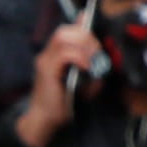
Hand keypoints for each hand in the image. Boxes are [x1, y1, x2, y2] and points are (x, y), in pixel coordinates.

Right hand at [14, 20, 105, 146]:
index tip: (95, 33)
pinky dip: (79, 57)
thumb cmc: (64, 102)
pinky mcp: (47, 70)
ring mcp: (45, 61)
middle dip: (85, 37)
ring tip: (92, 58)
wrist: (46, 119)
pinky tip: (87, 67)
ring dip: (83, 45)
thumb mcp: (83, 81)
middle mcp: (46, 55)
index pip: (65, 31)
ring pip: (63, 37)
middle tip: (97, 51)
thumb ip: (90, 67)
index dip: (80, 26)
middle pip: (64, 30)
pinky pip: (65, 54)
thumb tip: (102, 59)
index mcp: (53, 55)